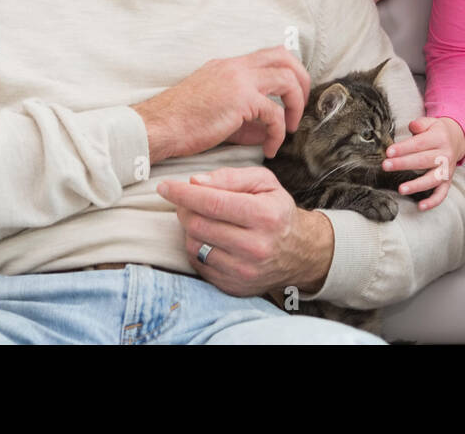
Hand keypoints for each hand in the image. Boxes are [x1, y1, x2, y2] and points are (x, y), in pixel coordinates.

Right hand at [133, 46, 309, 162]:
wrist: (158, 127)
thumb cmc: (181, 123)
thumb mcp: (219, 113)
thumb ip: (247, 119)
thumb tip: (269, 131)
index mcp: (229, 66)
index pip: (269, 55)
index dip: (288, 71)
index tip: (292, 94)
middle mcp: (236, 67)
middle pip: (285, 57)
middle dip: (301, 80)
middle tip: (300, 106)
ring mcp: (239, 80)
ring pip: (286, 79)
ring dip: (295, 104)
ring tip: (289, 128)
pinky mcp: (240, 100)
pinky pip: (274, 113)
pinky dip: (277, 132)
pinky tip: (270, 148)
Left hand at [157, 166, 332, 296]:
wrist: (299, 252)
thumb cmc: (277, 211)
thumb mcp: (264, 183)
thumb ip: (230, 177)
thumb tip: (194, 181)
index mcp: (265, 216)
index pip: (212, 202)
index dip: (183, 193)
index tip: (165, 186)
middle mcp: (255, 246)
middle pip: (198, 225)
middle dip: (184, 209)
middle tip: (186, 200)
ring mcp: (243, 271)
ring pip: (194, 245)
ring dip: (189, 228)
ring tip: (201, 219)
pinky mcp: (233, 286)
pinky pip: (198, 264)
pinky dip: (196, 247)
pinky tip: (208, 238)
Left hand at [383, 116, 464, 210]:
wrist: (457, 139)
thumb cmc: (437, 132)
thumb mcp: (430, 122)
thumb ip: (420, 124)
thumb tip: (412, 126)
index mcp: (439, 138)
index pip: (419, 144)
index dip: (403, 148)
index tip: (389, 152)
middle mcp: (445, 155)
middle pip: (423, 161)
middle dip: (403, 164)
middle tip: (386, 166)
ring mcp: (447, 170)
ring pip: (432, 179)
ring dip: (416, 185)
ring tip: (401, 189)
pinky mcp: (448, 181)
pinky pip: (442, 194)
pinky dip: (432, 202)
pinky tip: (420, 206)